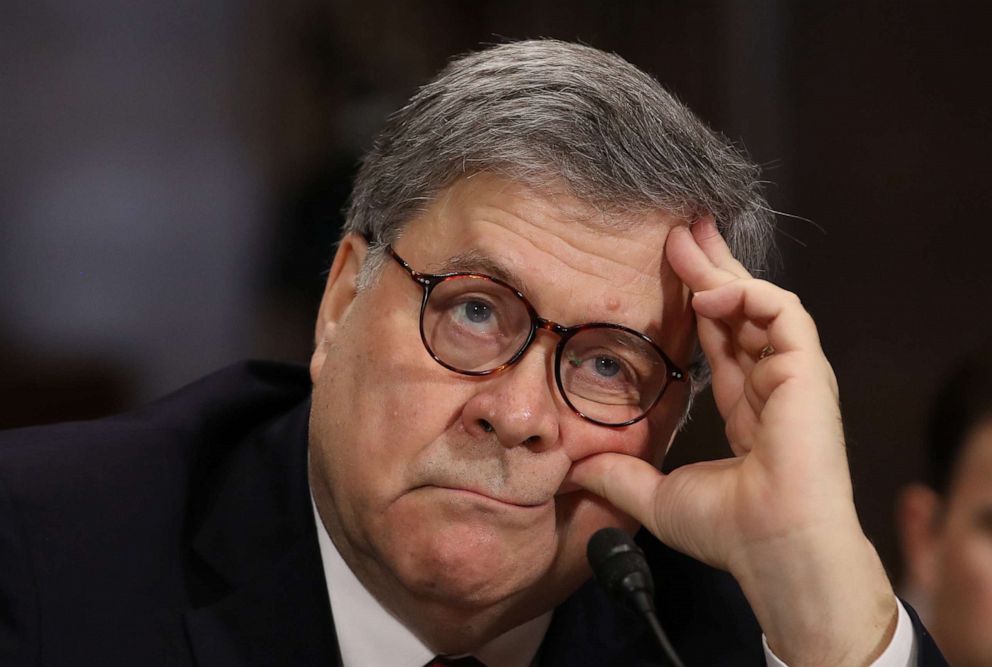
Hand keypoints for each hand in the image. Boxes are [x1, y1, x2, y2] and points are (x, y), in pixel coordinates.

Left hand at [567, 219, 897, 665]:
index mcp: (745, 404)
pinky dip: (748, 294)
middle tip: (679, 227)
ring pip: (759, 300)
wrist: (773, 551)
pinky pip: (783, 312)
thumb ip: (619, 477)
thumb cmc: (730, 532)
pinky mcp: (807, 370)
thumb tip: (575, 471)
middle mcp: (769, 381)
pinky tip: (710, 293)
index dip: (695, 300)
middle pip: (739, 307)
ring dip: (721, 268)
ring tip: (683, 240)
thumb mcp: (656, 497)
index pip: (719, 336)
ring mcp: (791, 373)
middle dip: (709, 265)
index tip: (667, 266)